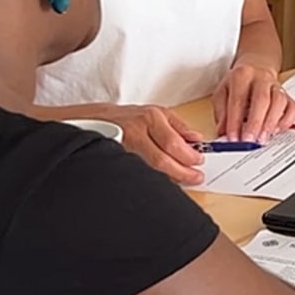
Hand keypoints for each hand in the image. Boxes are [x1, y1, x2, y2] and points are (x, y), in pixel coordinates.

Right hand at [85, 104, 205, 185]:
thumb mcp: (158, 113)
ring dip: (170, 178)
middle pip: (161, 161)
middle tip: (195, 177)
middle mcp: (135, 133)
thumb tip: (197, 140)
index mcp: (149, 119)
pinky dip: (154, 180)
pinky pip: (139, 174)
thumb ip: (180, 127)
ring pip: (150, 171)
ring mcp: (122, 149)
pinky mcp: (115, 161)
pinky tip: (164, 181)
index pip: (173, 143)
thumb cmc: (129, 117)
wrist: (95, 120)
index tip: (199, 161)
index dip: (189, 156)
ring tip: (182, 180)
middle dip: (182, 172)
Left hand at [214, 60, 294, 141]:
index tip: (233, 138)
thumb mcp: (223, 92)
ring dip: (270, 123)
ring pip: (279, 102)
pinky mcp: (288, 95)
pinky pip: (293, 108)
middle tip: (249, 141)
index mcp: (242, 76)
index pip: (238, 100)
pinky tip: (276, 130)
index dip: (235, 121)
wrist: (257, 66)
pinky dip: (286, 121)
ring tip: (262, 138)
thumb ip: (222, 113)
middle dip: (255, 123)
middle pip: (262, 99)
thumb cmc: (239, 83)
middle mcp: (261, 79)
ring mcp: (277, 86)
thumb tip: (222, 132)